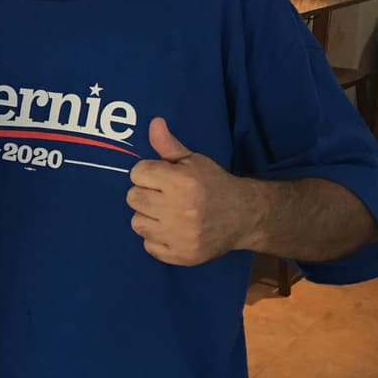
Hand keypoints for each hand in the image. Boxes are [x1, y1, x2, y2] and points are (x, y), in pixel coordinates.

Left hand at [126, 117, 259, 266]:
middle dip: (146, 194)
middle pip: (133, 197)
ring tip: (167, 213)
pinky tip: (172, 230)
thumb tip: (154, 122)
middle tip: (164, 196)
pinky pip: (148, 246)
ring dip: (148, 217)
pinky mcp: (180, 256)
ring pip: (137, 223)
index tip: (161, 177)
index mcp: (182, 182)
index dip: (148, 173)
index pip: (137, 173)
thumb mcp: (194, 160)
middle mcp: (179, 210)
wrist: (244, 216)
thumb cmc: (213, 184)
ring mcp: (179, 236)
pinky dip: (157, 239)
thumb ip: (169, 145)